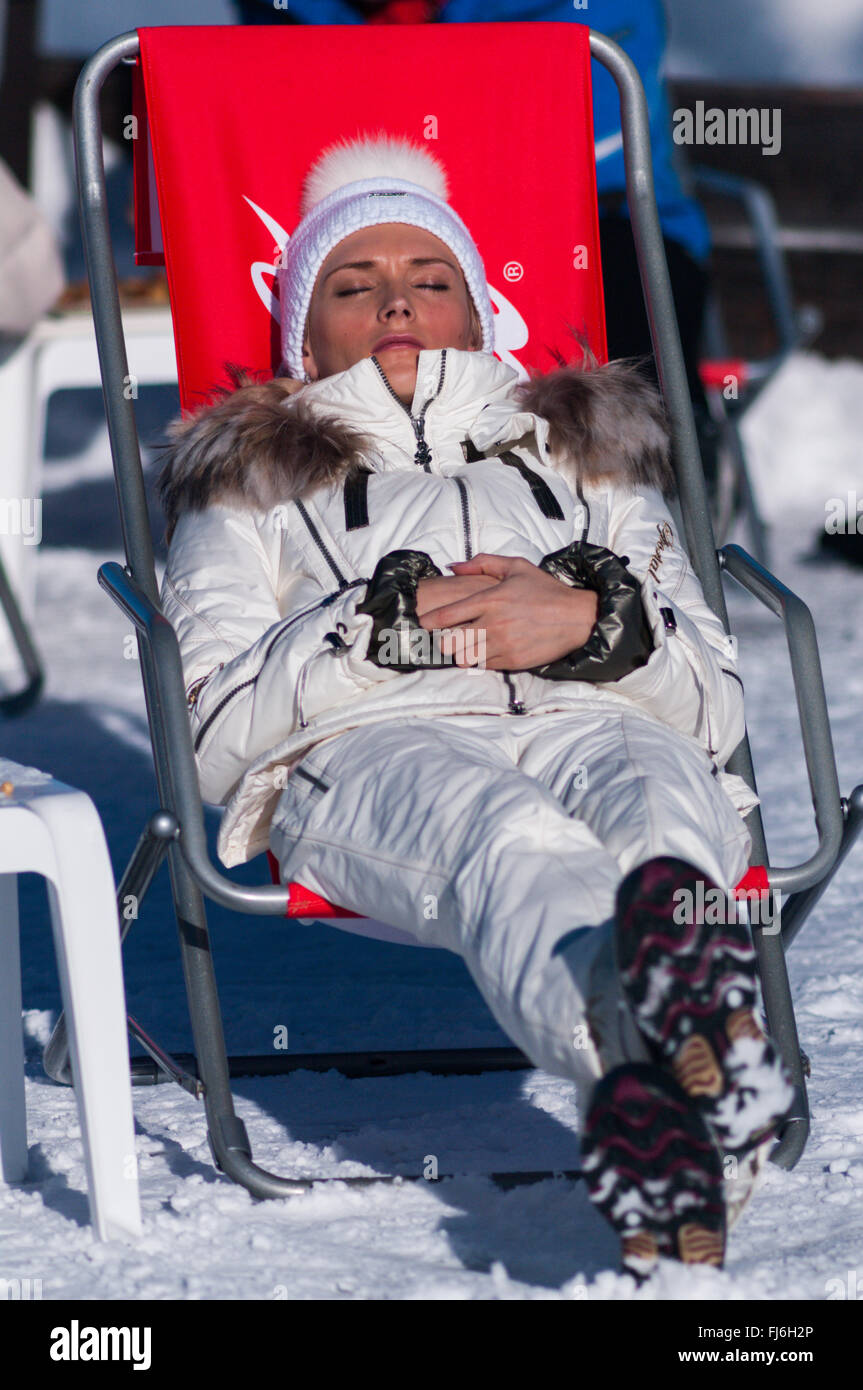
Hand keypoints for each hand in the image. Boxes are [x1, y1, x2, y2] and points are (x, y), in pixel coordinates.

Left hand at [417, 553, 598, 670]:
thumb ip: (483, 562)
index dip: (431, 621)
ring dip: (461, 652)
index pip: (449, 614)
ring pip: (465, 657)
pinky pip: (484, 665)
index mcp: (491, 599)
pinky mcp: (512, 660)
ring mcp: (503, 644)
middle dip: (444, 641)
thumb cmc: (545, 590)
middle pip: (451, 641)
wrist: (576, 617)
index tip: (423, 624)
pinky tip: (485, 651)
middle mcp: (494, 623)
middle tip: (444, 637)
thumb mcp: (516, 566)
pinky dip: (480, 660)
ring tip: (464, 646)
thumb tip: (454, 567)